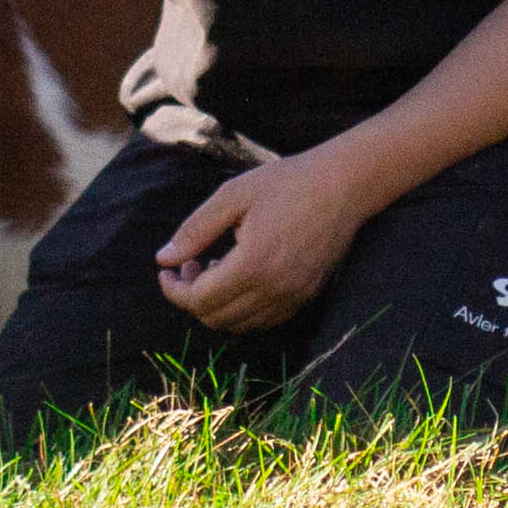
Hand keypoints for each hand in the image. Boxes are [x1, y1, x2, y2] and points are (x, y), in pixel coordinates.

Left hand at [153, 144, 382, 331]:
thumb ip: (195, 230)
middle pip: (215, 317)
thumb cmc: (287, 183)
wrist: (344, 185)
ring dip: (216, 304)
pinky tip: (239, 276)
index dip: (174, 289)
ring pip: (238, 324)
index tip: (165, 271)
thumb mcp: (233, 195)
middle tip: (190, 262)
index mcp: (252, 265)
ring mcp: (292, 298)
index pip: (198, 299)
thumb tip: (163, 258)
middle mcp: (273, 290)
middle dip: (191, 296)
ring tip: (214, 266)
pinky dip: (241, 308)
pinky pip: (262, 320)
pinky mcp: (305, 297)